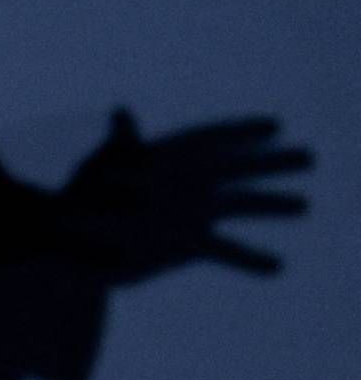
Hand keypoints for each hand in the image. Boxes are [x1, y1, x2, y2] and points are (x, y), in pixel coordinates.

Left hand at [56, 108, 310, 281]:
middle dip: (271, 162)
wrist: (69, 238)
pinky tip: (276, 266)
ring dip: (270, 204)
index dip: (240, 130)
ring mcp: (188, 212)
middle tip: (309, 157)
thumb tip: (122, 113)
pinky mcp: (186, 244)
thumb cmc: (79, 193)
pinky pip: (224, 250)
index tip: (274, 126)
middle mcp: (183, 181)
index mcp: (165, 155)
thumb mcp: (99, 165)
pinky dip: (249, 257)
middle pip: (235, 167)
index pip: (208, 137)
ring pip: (238, 205)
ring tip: (303, 204)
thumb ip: (120, 143)